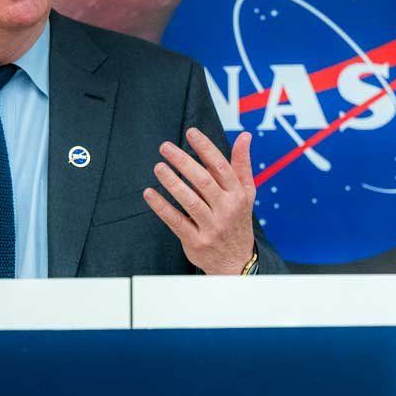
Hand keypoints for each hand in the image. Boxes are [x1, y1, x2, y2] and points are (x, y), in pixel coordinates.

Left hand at [143, 128, 256, 275]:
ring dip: (172, 182)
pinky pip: (176, 221)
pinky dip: (162, 207)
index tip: (190, 133)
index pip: (221, 167)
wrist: (236, 261)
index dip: (205, 148)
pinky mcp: (196, 241)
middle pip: (203, 181)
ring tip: (158, 167)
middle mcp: (226, 209)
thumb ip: (242, 164)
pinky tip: (149, 193)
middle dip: (183, 162)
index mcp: (238, 194)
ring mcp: (211, 226)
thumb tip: (245, 136)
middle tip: (165, 147)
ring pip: (189, 201)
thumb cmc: (237, 220)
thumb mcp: (246, 193)